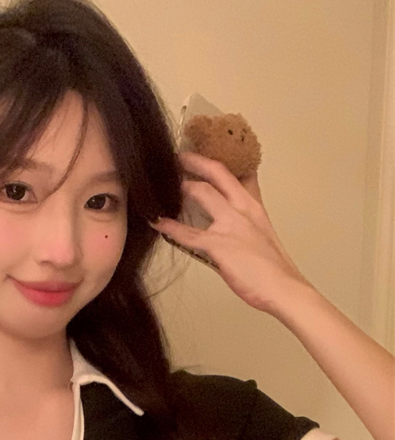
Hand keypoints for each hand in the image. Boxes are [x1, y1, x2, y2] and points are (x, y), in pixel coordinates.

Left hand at [150, 152, 311, 314]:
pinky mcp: (219, 244)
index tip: (208, 152)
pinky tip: (157, 223)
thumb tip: (232, 221)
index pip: (240, 174)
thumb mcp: (263, 234)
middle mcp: (243, 209)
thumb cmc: (272, 268)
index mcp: (255, 207)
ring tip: (163, 186)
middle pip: (218, 173)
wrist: (282, 287)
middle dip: (196, 161)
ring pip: (201, 193)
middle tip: (180, 156)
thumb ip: (248, 221)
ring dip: (180, 188)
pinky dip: (169, 227)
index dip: (220, 162)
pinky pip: (187, 233)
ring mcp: (231, 225)